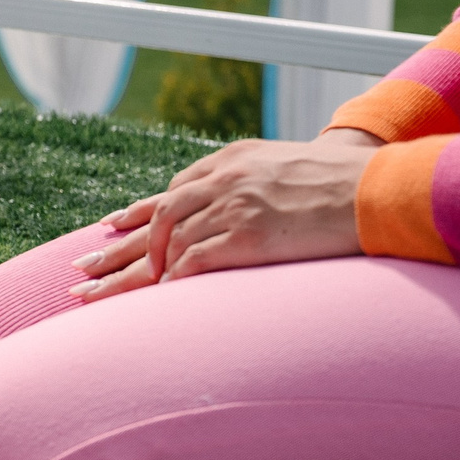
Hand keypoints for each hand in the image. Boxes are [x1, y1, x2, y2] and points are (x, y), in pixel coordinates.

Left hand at [70, 127, 379, 300]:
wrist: (379, 188)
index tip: (110, 230)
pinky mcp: (248, 237)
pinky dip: (171, 281)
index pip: (170, 191)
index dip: (138, 214)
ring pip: (165, 245)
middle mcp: (223, 181)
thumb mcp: (284, 165)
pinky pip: (195, 262)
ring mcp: (233, 208)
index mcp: (229, 160)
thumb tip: (233, 204)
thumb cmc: (342, 182)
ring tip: (100, 298)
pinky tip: (155, 299)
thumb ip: (250, 180)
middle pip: (154, 220)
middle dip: (115, 250)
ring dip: (131, 276)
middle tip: (81, 273)